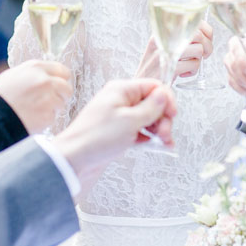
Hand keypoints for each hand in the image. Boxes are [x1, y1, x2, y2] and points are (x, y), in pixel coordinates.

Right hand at [0, 60, 71, 133]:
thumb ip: (34, 73)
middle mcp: (45, 81)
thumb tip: (49, 76)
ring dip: (52, 108)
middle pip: (67, 88)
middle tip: (51, 101)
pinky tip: (31, 118)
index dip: (61, 79)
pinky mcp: (47, 116)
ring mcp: (47, 99)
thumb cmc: (0, 94)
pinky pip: (52, 117)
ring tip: (35, 110)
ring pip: (61, 104)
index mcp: (36, 68)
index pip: (63, 71)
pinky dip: (45, 120)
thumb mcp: (15, 74)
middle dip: (61, 95)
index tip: (58, 85)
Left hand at [54, 79, 176, 186]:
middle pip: (153, 103)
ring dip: (159, 129)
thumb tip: (164, 94)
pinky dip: (150, 137)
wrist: (74, 160)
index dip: (166, 99)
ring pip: (148, 118)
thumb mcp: (129, 121)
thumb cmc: (97, 138)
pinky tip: (158, 146)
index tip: (172, 114)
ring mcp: (120, 116)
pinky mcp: (119, 131)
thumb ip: (151, 107)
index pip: (153, 86)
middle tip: (165, 134)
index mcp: (122, 90)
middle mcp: (121, 100)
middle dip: (163, 118)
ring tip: (164, 143)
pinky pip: (140, 130)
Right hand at [135, 20, 213, 79]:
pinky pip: (194, 64)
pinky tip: (184, 73)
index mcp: (164, 29)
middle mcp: (164, 37)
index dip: (207, 32)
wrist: (142, 83)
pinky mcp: (170, 66)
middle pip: (198, 35)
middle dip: (207, 47)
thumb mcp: (165, 45)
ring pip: (199, 49)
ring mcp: (166, 51)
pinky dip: (193, 71)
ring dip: (199, 60)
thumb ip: (181, 37)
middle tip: (204, 56)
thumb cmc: (156, 65)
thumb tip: (206, 35)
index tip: (206, 41)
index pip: (194, 21)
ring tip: (190, 65)